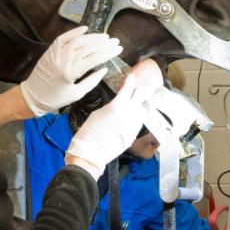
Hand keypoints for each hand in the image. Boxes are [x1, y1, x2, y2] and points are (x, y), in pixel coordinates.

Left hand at [19, 26, 122, 115]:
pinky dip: (75, 31)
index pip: (96, 58)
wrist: (32, 96)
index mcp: (72, 72)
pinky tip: (86, 29)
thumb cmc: (56, 98)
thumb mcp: (77, 94)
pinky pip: (64, 37)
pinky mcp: (51, 49)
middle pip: (90, 47)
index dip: (109, 53)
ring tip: (105, 37)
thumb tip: (105, 68)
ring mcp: (57, 52)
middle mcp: (65, 59)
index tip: (119, 49)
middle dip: (105, 44)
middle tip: (116, 41)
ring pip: (79, 40)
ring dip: (94, 37)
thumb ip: (92, 80)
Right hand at [65, 60, 161, 179]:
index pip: (128, 89)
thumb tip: (118, 105)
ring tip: (134, 104)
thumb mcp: (98, 113)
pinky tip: (131, 118)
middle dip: (138, 92)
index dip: (130, 81)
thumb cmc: (88, 133)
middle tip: (137, 89)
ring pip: (141, 111)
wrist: (90, 153)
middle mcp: (128, 115)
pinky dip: (136, 118)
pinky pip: (138, 123)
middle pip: (140, 97)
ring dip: (138, 106)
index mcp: (117, 106)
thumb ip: (112, 107)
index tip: (132, 76)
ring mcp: (132, 126)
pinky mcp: (133, 136)